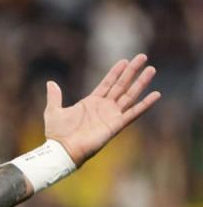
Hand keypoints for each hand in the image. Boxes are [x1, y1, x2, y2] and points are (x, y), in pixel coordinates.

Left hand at [44, 53, 159, 164]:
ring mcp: (111, 115)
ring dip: (141, 83)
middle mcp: (104, 107)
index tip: (125, 60)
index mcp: (91, 102)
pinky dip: (145, 104)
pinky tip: (156, 95)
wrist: (63, 149)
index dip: (116, 72)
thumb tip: (50, 83)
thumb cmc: (58, 133)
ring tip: (151, 69)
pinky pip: (133, 113)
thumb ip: (54, 96)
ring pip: (130, 95)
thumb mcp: (53, 110)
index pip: (107, 83)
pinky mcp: (116, 125)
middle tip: (142, 57)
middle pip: (121, 85)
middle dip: (132, 71)